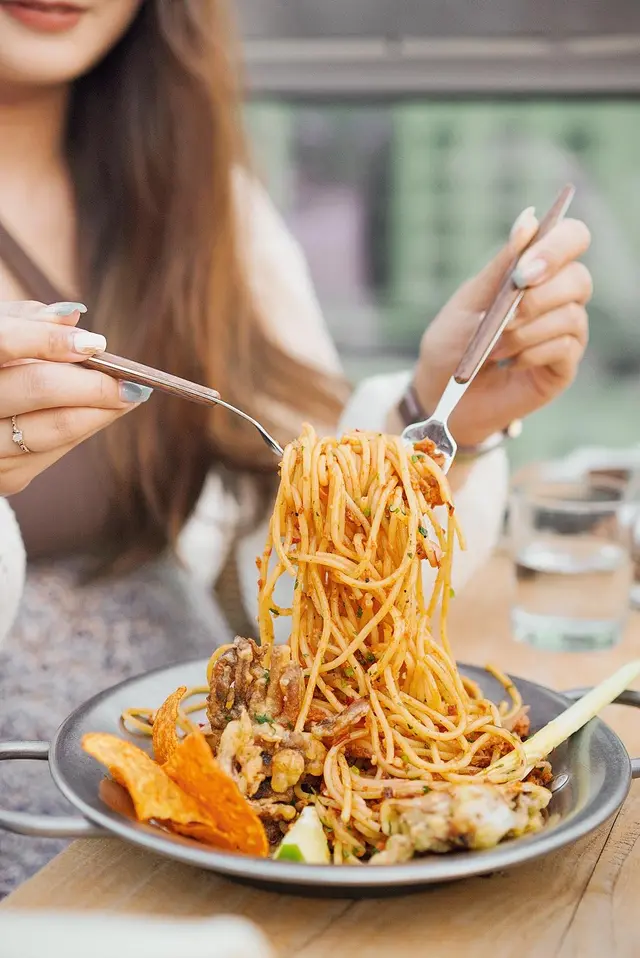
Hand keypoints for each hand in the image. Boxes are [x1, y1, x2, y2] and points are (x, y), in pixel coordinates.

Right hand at [0, 300, 151, 495]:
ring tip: (130, 395)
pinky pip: (56, 452)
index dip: (49, 341)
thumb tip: (73, 316)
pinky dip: (84, 428)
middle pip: (37, 388)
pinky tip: (102, 412)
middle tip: (131, 380)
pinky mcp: (6, 477)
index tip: (95, 343)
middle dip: (92, 382)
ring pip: (54, 428)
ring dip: (100, 411)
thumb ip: (30, 321)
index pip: (4, 344)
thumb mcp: (1, 332)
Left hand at [413, 208, 591, 446]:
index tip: (524, 270)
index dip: (557, 246)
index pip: (572, 238)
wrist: (441, 395)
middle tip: (505, 316)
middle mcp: (558, 299)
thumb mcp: (469, 300)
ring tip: (494, 347)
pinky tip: (510, 362)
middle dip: (539, 296)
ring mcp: (565, 333)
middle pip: (579, 277)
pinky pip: (564, 348)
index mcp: (537, 272)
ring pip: (570, 315)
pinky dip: (532, 352)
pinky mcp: (563, 366)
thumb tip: (530, 218)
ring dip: (526, 331)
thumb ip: (500, 265)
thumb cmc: (453, 344)